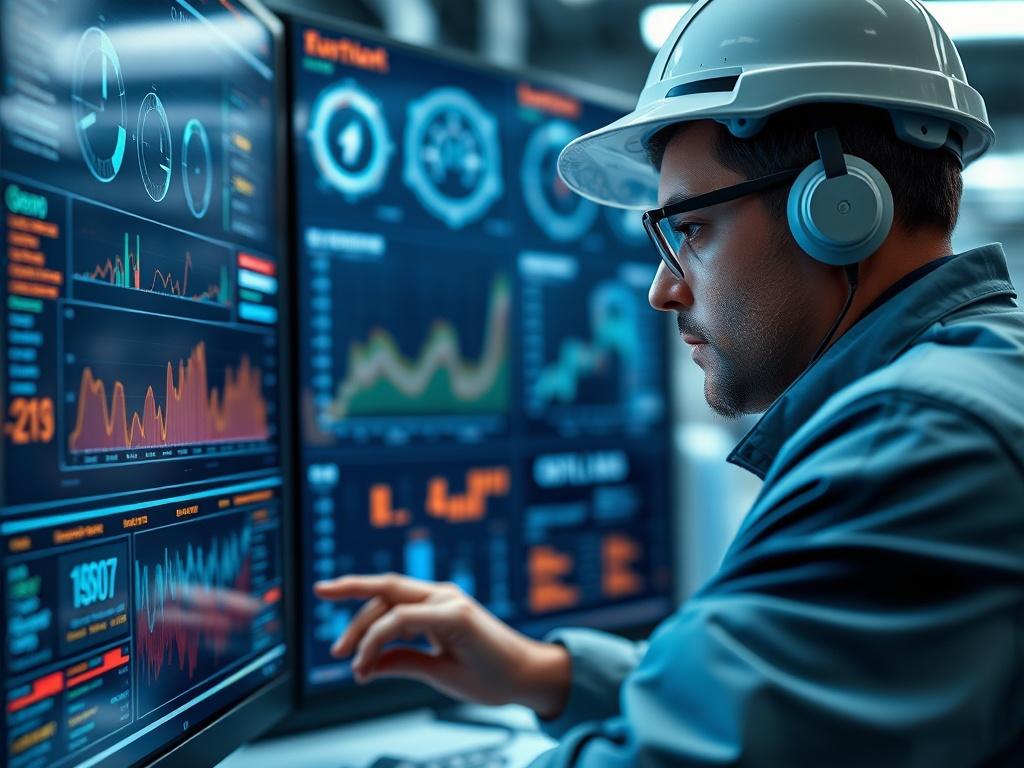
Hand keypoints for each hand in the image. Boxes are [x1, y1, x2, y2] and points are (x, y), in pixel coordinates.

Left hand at [313, 573, 570, 718]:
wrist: (529, 680)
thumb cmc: (490, 675)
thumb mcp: (436, 671)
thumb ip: (403, 661)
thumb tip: (367, 664)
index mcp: (437, 605)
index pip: (389, 594)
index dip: (355, 595)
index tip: (327, 600)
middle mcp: (441, 596)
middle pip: (384, 591)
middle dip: (349, 600)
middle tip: (330, 643)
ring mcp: (449, 602)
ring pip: (390, 600)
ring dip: (361, 628)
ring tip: (349, 661)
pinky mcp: (456, 615)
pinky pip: (404, 619)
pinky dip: (379, 638)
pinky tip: (368, 661)